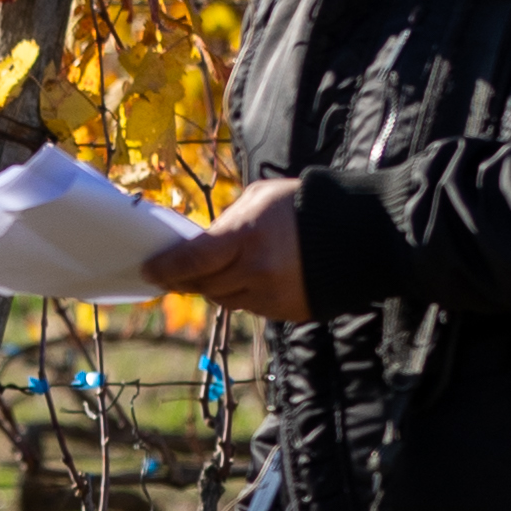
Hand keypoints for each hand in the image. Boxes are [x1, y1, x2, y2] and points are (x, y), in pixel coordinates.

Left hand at [141, 176, 311, 321]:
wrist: (362, 234)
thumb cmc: (306, 205)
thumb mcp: (260, 198)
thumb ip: (228, 221)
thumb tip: (202, 241)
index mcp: (246, 237)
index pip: (191, 261)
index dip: (165, 269)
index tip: (148, 271)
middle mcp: (256, 271)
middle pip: (204, 286)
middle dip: (188, 280)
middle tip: (175, 274)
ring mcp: (272, 296)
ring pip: (227, 301)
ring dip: (218, 288)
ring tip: (222, 271)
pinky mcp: (287, 311)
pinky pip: (253, 308)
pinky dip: (247, 295)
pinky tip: (255, 278)